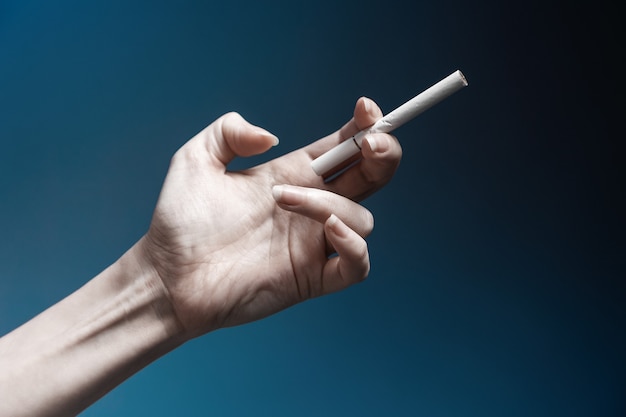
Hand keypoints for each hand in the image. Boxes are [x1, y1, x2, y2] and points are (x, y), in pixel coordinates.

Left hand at [143, 97, 401, 336]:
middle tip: (372, 144)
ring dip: (332, 203)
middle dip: (383, 155)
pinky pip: (356, 264)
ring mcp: (313, 243)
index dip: (364, 127)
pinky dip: (354, 244)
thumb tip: (270, 136)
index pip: (343, 147)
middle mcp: (309, 207)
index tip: (365, 109)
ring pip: (361, 217)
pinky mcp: (312, 278)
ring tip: (281, 199)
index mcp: (291, 175)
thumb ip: (228, 131)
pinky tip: (328, 230)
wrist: (167, 278)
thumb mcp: (195, 159)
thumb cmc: (179, 222)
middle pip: (370, 177)